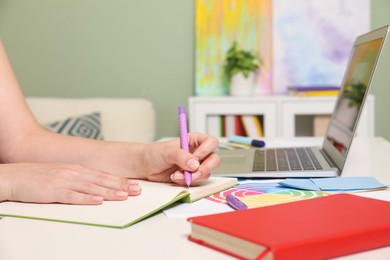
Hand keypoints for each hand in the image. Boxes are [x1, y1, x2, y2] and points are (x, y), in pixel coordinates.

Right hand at [0, 163, 140, 204]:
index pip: (103, 175)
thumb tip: (97, 185)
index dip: (120, 180)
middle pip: (102, 180)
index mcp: (77, 169)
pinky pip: (72, 196)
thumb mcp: (63, 174)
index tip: (134, 184)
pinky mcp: (53, 191)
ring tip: (123, 196)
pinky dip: (86, 199)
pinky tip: (97, 202)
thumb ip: (80, 178)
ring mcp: (64, 181)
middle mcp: (73, 173)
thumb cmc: (39, 176)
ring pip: (91, 187)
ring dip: (108, 192)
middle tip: (136, 190)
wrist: (15, 176)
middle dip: (120, 185)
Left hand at [140, 132, 220, 185]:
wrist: (145, 166)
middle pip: (214, 159)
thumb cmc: (155, 153)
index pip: (211, 142)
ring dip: (193, 177)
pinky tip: (175, 178)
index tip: (195, 158)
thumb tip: (195, 164)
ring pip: (207, 172)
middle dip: (204, 168)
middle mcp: (198, 152)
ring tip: (176, 175)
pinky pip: (198, 181)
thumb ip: (181, 156)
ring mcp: (196, 165)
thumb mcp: (167, 152)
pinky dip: (187, 182)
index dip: (206, 151)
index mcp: (195, 140)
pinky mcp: (192, 176)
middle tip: (192, 173)